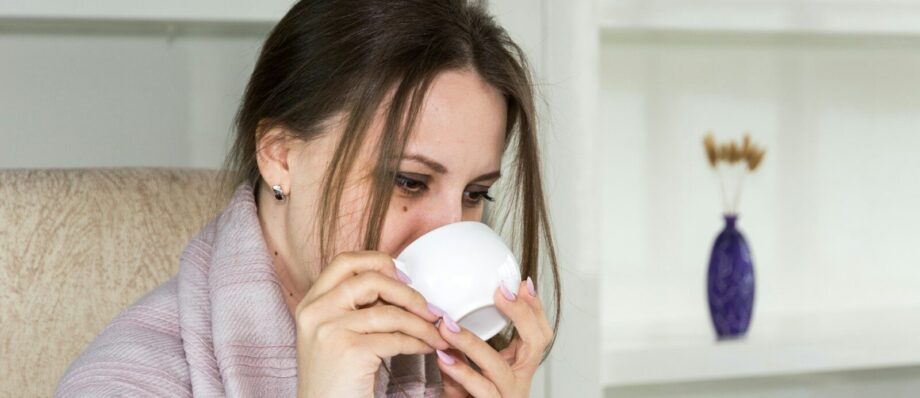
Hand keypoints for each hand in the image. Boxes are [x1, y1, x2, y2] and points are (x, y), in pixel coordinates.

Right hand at [294, 251, 448, 397]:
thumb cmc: (334, 380)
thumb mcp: (333, 334)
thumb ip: (355, 307)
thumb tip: (401, 285)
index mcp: (311, 303)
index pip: (346, 262)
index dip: (379, 262)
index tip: (403, 278)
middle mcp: (316, 311)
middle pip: (372, 279)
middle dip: (409, 293)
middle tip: (429, 309)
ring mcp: (330, 329)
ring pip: (391, 312)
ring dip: (422, 324)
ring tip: (436, 333)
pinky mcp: (350, 350)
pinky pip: (397, 338)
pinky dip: (419, 342)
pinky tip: (427, 348)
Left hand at [435, 277, 551, 396]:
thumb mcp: (465, 373)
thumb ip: (462, 351)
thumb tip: (447, 317)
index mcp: (518, 367)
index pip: (539, 333)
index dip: (535, 308)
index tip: (522, 282)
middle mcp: (518, 382)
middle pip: (536, 344)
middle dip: (521, 315)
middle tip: (499, 293)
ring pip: (499, 368)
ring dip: (472, 343)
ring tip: (447, 327)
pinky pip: (481, 392)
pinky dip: (462, 373)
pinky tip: (444, 359)